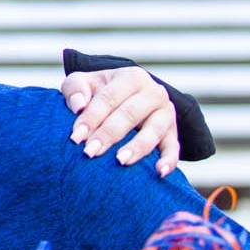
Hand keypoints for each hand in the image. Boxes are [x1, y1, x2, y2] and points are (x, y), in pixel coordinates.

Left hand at [60, 66, 180, 174]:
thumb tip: (79, 106)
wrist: (127, 98)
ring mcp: (166, 113)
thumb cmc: (101, 92)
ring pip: (153, 131)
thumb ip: (75, 88)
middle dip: (108, 135)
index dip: (91, 118)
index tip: (75, 137)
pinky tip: (159, 172)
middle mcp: (153, 93)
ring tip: (120, 161)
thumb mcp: (85, 83)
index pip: (108, 98)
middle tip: (90, 152)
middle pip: (129, 114)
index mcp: (131, 78)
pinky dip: (169, 160)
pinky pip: (173, 148)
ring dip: (136, 147)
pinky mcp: (173, 133)